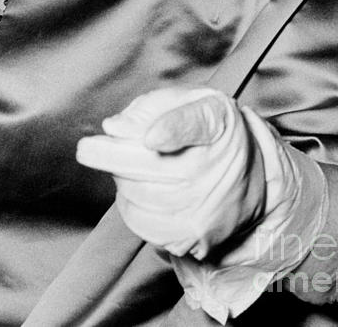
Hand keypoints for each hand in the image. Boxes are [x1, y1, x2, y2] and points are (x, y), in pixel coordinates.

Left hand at [76, 88, 266, 257]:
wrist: (248, 182)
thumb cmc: (206, 131)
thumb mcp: (189, 100)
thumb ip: (150, 105)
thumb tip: (113, 127)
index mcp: (216, 121)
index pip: (194, 124)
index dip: (171, 130)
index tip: (150, 138)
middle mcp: (215, 167)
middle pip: (149, 164)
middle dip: (108, 155)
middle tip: (89, 148)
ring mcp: (204, 207)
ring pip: (135, 192)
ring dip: (120, 178)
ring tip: (131, 166)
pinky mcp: (188, 237)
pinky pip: (138, 220)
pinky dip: (129, 203)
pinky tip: (141, 190)